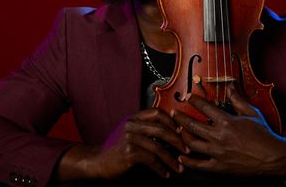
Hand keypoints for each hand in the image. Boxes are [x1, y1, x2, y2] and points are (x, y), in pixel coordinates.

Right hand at [56, 108, 187, 181]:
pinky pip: (151, 160)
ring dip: (171, 159)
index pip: (157, 112)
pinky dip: (161, 168)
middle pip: (161, 129)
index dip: (172, 121)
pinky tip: (165, 173)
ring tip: (178, 167)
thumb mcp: (131, 132)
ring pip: (158, 147)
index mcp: (134, 118)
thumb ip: (146, 128)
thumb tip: (171, 131)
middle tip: (186, 150)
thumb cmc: (117, 148)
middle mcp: (131, 125)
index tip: (181, 131)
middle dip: (177, 141)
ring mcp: (129, 138)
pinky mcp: (128, 152)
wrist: (99, 161)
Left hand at [172, 85, 285, 176]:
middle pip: (191, 125)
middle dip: (179, 117)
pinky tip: (181, 156)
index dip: (193, 100)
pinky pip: (199, 164)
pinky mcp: (220, 166)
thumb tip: (230, 86)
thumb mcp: (251, 113)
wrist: (274, 157)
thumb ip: (237, 99)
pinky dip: (188, 161)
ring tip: (177, 130)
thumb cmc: (264, 134)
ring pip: (191, 143)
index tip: (187, 96)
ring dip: (181, 136)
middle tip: (173, 113)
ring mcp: (218, 152)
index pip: (204, 107)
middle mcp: (219, 136)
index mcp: (227, 121)